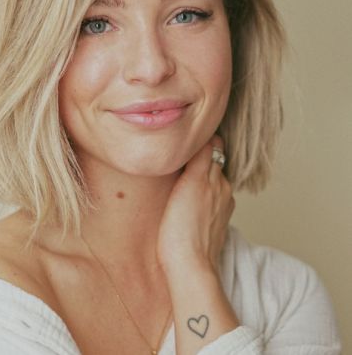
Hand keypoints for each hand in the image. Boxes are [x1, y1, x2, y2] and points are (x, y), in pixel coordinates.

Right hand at [157, 135, 234, 274]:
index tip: (186, 137)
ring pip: (214, 180)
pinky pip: (213, 198)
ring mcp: (223, 206)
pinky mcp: (219, 221)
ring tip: (185, 177)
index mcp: (214, 177)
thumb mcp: (187, 184)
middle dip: (202, 155)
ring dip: (203, 175)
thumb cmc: (180, 229)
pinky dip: (205, 193)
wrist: (191, 266)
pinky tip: (191, 200)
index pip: (213, 146)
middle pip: (215, 161)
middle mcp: (223, 188)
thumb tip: (206, 137)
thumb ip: (198, 158)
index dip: (201, 140)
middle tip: (182, 154)